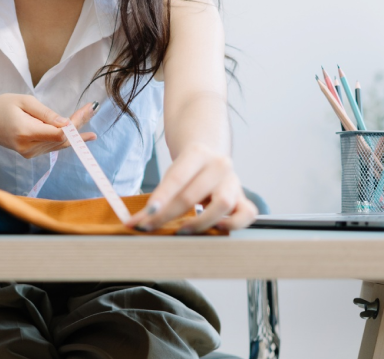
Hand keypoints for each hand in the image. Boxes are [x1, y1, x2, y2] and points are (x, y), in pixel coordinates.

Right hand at [0, 94, 96, 158]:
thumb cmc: (2, 107)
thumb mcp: (23, 101)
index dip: (75, 123)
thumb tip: (66, 123)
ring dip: (77, 131)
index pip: (58, 133)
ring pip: (60, 143)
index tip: (87, 110)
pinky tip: (85, 136)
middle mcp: (29, 147)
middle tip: (93, 108)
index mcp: (25, 132)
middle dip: (79, 123)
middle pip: (61, 138)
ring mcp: (31, 153)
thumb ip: (45, 113)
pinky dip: (69, 138)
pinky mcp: (32, 154)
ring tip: (91, 115)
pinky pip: (54, 146)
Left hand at [125, 143, 256, 233]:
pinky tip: (217, 228)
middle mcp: (218, 165)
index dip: (160, 199)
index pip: (176, 178)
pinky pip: (247, 213)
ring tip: (182, 230)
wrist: (210, 157)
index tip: (145, 215)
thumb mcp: (171, 175)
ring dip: (200, 222)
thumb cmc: (187, 171)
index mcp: (197, 153)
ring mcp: (233, 181)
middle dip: (168, 215)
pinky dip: (234, 224)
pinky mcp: (243, 197)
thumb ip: (158, 198)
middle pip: (193, 194)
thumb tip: (135, 222)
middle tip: (151, 227)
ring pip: (223, 204)